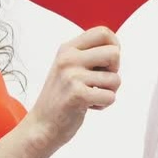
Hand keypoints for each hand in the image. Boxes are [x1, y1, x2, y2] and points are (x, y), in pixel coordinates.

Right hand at [25, 26, 121, 149]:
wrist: (41, 125)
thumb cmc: (61, 97)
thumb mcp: (68, 67)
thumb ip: (88, 55)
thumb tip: (116, 47)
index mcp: (67, 48)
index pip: (103, 33)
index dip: (114, 46)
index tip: (107, 63)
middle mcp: (69, 58)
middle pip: (114, 53)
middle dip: (114, 71)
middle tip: (100, 81)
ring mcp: (72, 76)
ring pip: (115, 79)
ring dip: (109, 92)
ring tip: (91, 96)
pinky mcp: (77, 95)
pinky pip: (110, 97)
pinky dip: (104, 104)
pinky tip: (88, 106)